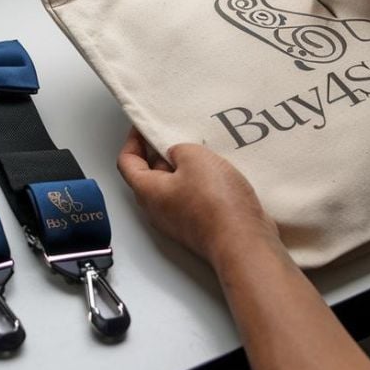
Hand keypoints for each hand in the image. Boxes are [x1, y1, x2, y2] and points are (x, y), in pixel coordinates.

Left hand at [117, 128, 277, 268]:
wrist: (242, 242)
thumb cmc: (216, 205)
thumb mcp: (194, 157)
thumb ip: (178, 149)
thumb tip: (177, 152)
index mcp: (147, 191)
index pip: (127, 162)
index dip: (133, 141)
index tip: (143, 128)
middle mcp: (158, 210)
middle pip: (149, 175)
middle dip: (160, 153)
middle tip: (174, 136)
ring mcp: (178, 221)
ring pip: (173, 187)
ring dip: (184, 169)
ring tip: (201, 152)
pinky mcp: (198, 226)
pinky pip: (192, 199)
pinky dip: (199, 184)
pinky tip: (217, 173)